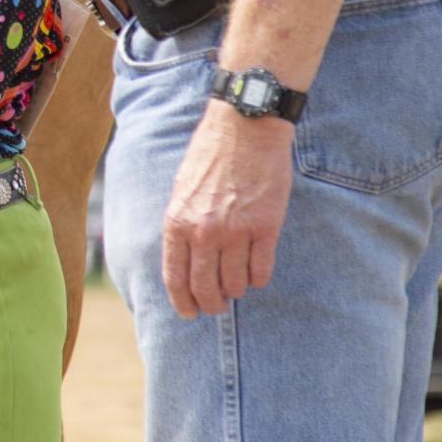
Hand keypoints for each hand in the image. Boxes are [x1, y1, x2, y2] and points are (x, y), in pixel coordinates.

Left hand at [161, 106, 293, 317]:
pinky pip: (261, 270)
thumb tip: (183, 259)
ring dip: (235, 290)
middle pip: (204, 288)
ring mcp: (236, 231)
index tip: (188, 313)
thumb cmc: (209, 156)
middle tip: (216, 306)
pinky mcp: (266, 227)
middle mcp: (204, 232)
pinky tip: (256, 273)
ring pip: (234, 283)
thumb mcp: (180, 190)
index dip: (181, 301)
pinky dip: (257, 277)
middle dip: (210, 304)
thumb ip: (181, 225)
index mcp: (177, 222)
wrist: (244, 129)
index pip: (175, 277)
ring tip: (236, 286)